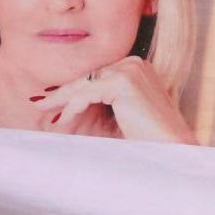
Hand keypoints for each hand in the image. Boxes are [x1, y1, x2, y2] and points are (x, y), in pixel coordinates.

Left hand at [29, 55, 198, 142]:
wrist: (173, 152)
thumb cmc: (148, 141)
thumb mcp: (119, 118)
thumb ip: (99, 107)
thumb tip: (67, 108)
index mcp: (137, 68)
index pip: (97, 76)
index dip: (74, 89)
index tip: (54, 101)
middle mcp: (134, 62)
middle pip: (89, 76)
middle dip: (65, 92)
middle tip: (41, 102)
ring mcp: (130, 69)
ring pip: (85, 83)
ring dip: (63, 98)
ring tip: (45, 110)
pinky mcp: (124, 81)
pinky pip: (88, 91)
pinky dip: (72, 105)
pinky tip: (61, 119)